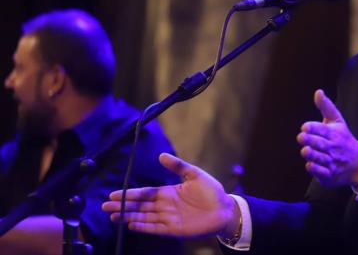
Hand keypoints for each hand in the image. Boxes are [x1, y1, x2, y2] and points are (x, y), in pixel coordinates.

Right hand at [102, 153, 239, 238]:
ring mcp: (169, 218)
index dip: (130, 194)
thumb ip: (178, 166)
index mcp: (169, 192)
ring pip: (144, 217)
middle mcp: (166, 206)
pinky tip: (131, 224)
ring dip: (129, 216)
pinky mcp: (174, 229)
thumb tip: (160, 155)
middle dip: (123, 206)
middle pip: (141, 206)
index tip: (114, 194)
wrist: (225, 209)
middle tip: (105, 207)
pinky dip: (143, 227)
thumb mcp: (195, 174)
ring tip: (113, 216)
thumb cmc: (212, 191)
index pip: (145, 193)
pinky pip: (155, 228)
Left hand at [297, 89, 357, 187]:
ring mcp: (332, 161)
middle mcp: (333, 147)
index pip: (323, 129)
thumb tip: (318, 91)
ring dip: (312, 154)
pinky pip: (322, 172)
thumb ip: (326, 107)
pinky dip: (316, 169)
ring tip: (305, 151)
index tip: (305, 127)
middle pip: (320, 143)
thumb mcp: (337, 121)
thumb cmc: (343, 139)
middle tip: (301, 137)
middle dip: (310, 140)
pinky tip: (309, 165)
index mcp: (334, 133)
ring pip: (320, 158)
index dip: (313, 128)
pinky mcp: (329, 174)